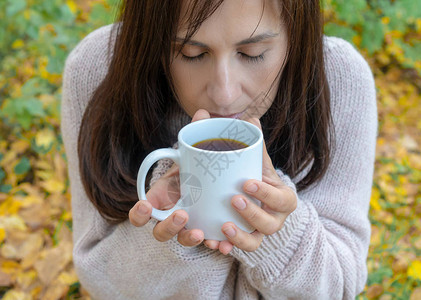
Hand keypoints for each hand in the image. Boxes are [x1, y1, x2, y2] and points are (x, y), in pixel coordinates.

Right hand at [128, 109, 210, 246]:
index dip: (139, 214)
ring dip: (187, 238)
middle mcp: (171, 217)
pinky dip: (213, 246)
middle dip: (167, 227)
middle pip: (159, 232)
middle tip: (182, 214)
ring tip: (201, 232)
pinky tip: (222, 245)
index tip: (146, 206)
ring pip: (181, 240)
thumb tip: (202, 112)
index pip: (140, 214)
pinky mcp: (207, 234)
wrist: (220, 183)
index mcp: (162, 199)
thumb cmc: (199, 168)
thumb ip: (197, 135)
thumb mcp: (197, 153)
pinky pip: (206, 245)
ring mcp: (188, 228)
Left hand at [204, 118, 297, 254]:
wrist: (253, 197)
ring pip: (255, 242)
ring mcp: (259, 233)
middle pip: (270, 224)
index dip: (267, 193)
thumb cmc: (255, 176)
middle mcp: (274, 218)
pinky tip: (215, 244)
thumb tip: (251, 117)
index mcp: (282, 198)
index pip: (282, 199)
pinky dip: (227, 248)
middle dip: (253, 213)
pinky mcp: (244, 241)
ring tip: (224, 225)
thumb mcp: (256, 161)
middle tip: (234, 199)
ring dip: (241, 236)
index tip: (247, 182)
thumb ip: (253, 142)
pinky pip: (238, 250)